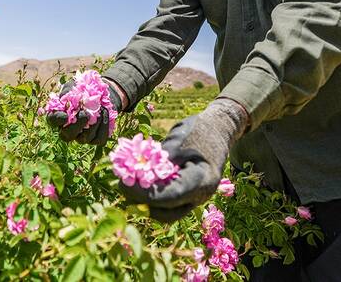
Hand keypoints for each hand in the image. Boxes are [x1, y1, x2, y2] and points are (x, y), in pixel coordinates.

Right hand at [46, 78, 123, 145]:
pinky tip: (105, 114)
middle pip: (67, 136)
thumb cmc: (83, 90)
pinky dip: (104, 127)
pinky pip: (99, 139)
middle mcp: (67, 129)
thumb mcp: (74, 86)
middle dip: (77, 126)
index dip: (57, 120)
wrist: (100, 94)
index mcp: (59, 115)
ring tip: (100, 109)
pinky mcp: (94, 139)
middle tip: (86, 114)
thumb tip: (65, 98)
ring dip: (94, 124)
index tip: (65, 115)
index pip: (53, 121)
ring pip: (84, 138)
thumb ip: (68, 91)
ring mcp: (81, 136)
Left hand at [119, 98, 247, 221]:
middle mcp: (200, 195)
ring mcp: (195, 197)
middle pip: (167, 212)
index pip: (169, 197)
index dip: (143, 194)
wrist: (219, 128)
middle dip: (141, 202)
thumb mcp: (179, 139)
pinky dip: (152, 195)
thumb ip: (161, 159)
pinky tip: (138, 182)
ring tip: (126, 185)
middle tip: (121, 187)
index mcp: (202, 181)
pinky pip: (168, 202)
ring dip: (145, 201)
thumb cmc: (200, 130)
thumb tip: (137, 173)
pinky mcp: (188, 194)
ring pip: (167, 211)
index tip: (123, 184)